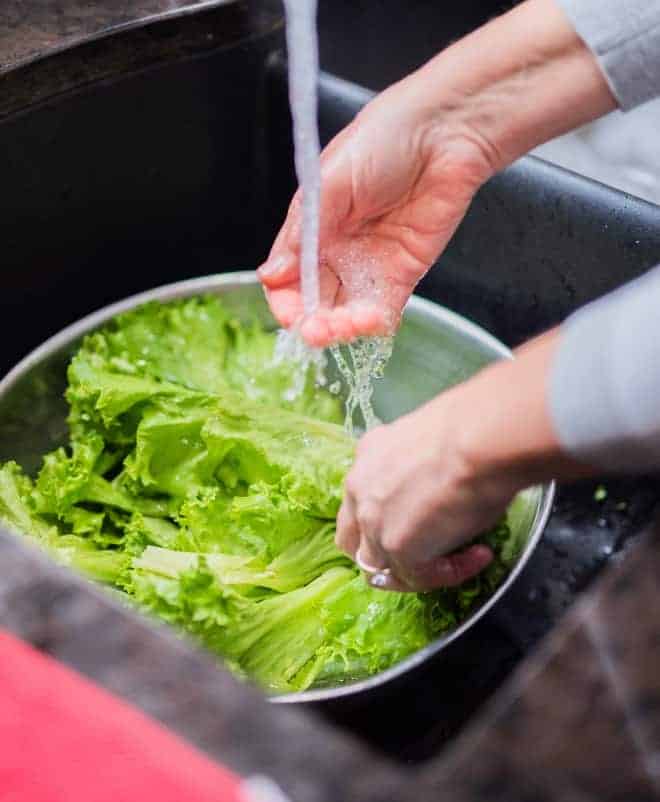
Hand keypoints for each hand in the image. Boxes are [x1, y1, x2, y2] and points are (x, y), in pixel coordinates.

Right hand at [258, 81, 492, 346]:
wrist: (444, 132)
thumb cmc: (384, 138)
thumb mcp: (330, 180)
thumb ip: (304, 232)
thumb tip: (273, 274)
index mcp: (312, 228)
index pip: (288, 277)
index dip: (286, 300)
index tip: (291, 314)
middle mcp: (336, 251)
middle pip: (315, 301)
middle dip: (313, 323)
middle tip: (318, 331)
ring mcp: (369, 265)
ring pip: (346, 311)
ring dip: (343, 328)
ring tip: (349, 325)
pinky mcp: (403, 273)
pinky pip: (384, 309)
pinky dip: (375, 324)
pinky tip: (372, 322)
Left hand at [336, 403, 502, 592]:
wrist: (479, 438)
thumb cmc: (472, 427)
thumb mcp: (431, 437)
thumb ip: (423, 463)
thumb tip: (446, 480)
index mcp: (369, 453)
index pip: (364, 495)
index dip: (390, 512)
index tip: (430, 510)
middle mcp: (360, 487)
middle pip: (354, 536)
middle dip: (382, 550)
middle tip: (424, 552)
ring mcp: (373, 521)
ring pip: (379, 566)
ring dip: (414, 568)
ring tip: (455, 560)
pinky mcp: (397, 548)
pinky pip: (420, 576)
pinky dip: (451, 571)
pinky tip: (480, 555)